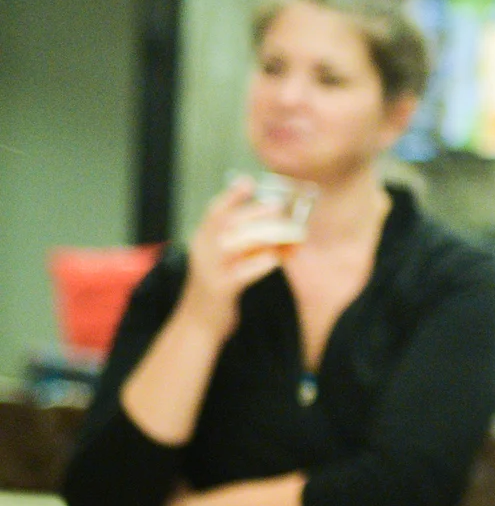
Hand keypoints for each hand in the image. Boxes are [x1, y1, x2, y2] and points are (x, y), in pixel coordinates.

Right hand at [175, 178, 290, 334]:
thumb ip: (241, 244)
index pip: (214, 212)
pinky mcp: (220, 289)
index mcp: (201, 241)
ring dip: (263, 235)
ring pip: (234, 244)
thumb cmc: (218, 289)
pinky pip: (242, 272)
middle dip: (254, 212)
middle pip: (226, 223)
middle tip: (278, 206)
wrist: (198, 324)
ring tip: (285, 231)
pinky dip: (261, 263)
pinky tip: (277, 259)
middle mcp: (202, 251)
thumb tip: (271, 226)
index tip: (248, 180)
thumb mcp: (225, 262)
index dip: (231, 195)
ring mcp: (209, 270)